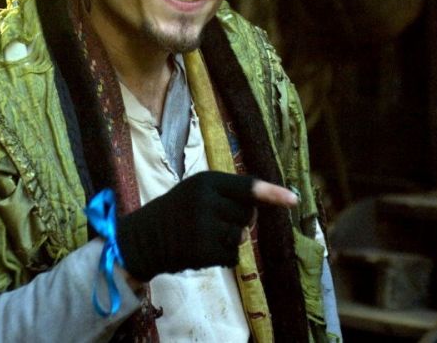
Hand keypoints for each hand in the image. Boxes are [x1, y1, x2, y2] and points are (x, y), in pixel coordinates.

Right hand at [116, 171, 296, 281]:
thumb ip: (227, 195)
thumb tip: (259, 208)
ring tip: (202, 235)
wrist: (143, 237)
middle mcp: (205, 199)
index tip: (293, 200)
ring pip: (240, 236)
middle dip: (238, 219)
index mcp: (206, 180)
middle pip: (248, 213)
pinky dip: (222, 256)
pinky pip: (232, 256)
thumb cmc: (175, 211)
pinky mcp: (201, 250)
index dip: (272, 193)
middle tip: (212, 220)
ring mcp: (203, 225)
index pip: (246, 187)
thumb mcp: (197, 191)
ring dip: (228, 239)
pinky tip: (200, 249)